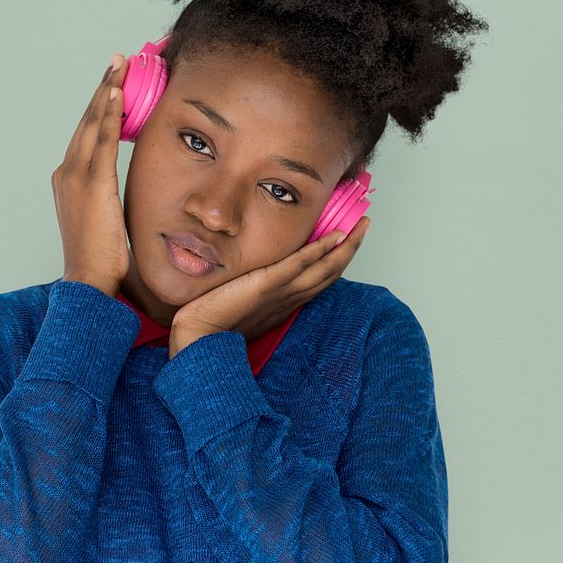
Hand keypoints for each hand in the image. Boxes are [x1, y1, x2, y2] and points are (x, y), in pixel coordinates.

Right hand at [53, 53, 129, 297]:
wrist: (88, 280)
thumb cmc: (100, 256)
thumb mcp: (103, 217)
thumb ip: (107, 195)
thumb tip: (121, 190)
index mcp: (68, 178)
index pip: (86, 133)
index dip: (100, 106)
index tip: (113, 84)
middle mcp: (66, 171)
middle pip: (87, 120)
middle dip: (103, 88)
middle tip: (116, 61)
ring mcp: (76, 175)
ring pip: (93, 123)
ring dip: (107, 91)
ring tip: (119, 65)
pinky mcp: (92, 183)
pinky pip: (102, 140)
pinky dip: (108, 114)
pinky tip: (117, 93)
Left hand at [168, 215, 371, 355]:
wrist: (197, 338)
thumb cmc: (211, 323)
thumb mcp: (239, 303)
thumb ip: (251, 290)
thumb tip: (251, 278)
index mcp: (284, 304)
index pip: (318, 280)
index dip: (336, 260)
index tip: (347, 241)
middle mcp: (288, 299)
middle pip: (330, 272)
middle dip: (351, 249)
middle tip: (366, 225)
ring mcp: (280, 293)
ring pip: (323, 268)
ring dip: (345, 246)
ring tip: (361, 225)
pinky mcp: (266, 286)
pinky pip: (298, 265)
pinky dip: (318, 250)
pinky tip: (333, 236)